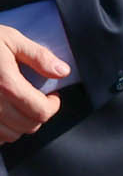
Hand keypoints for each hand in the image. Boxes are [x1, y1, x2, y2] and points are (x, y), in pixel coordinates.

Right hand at [0, 25, 67, 142]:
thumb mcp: (11, 40)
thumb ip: (38, 56)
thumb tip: (63, 72)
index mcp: (6, 84)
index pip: (40, 111)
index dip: (53, 106)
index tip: (52, 96)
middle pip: (27, 126)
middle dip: (39, 115)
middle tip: (39, 101)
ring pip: (9, 136)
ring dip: (20, 125)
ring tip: (21, 107)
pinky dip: (1, 131)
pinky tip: (3, 114)